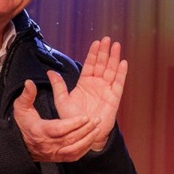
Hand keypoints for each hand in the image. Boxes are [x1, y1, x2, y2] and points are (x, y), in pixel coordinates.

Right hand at [12, 80, 97, 161]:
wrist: (20, 145)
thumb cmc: (22, 124)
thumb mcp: (21, 108)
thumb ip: (27, 95)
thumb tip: (30, 83)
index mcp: (39, 131)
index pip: (58, 129)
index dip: (73, 124)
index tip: (85, 117)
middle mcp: (48, 144)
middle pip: (70, 138)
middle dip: (85, 129)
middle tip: (96, 120)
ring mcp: (54, 153)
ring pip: (74, 149)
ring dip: (87, 139)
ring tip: (97, 129)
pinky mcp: (59, 158)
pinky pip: (75, 156)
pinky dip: (85, 148)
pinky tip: (91, 139)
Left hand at [52, 36, 128, 151]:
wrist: (84, 134)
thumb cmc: (72, 119)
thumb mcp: (62, 101)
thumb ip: (58, 86)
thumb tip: (50, 72)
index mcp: (85, 83)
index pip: (90, 64)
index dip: (93, 53)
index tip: (96, 42)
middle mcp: (97, 84)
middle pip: (102, 64)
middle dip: (105, 51)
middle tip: (108, 39)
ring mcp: (106, 90)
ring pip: (111, 70)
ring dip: (114, 58)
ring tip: (116, 46)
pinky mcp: (114, 97)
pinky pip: (119, 83)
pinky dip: (121, 73)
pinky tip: (123, 63)